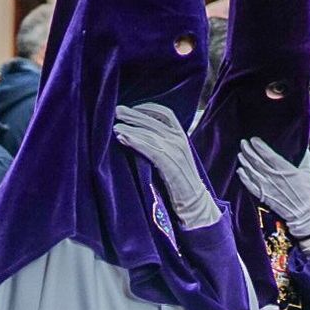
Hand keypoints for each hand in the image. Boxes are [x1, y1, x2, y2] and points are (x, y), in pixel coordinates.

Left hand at [115, 103, 218, 229]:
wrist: (194, 201)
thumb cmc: (180, 180)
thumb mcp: (174, 156)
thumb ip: (163, 143)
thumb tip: (141, 133)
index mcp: (182, 135)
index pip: (165, 113)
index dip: (148, 108)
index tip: (133, 108)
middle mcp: (179, 139)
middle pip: (153, 121)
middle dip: (133, 115)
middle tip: (117, 111)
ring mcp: (175, 151)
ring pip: (148, 134)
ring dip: (130, 128)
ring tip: (115, 127)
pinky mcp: (169, 163)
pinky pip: (149, 148)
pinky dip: (134, 141)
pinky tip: (122, 138)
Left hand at [236, 138, 309, 239]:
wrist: (305, 212)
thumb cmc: (308, 192)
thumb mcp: (307, 172)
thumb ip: (304, 158)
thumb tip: (304, 145)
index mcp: (285, 169)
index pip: (268, 155)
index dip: (259, 146)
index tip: (253, 139)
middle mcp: (274, 177)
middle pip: (257, 161)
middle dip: (249, 151)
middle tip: (243, 143)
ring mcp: (267, 187)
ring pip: (252, 172)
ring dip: (245, 162)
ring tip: (240, 154)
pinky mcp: (264, 196)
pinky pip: (251, 186)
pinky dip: (244, 178)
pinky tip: (240, 171)